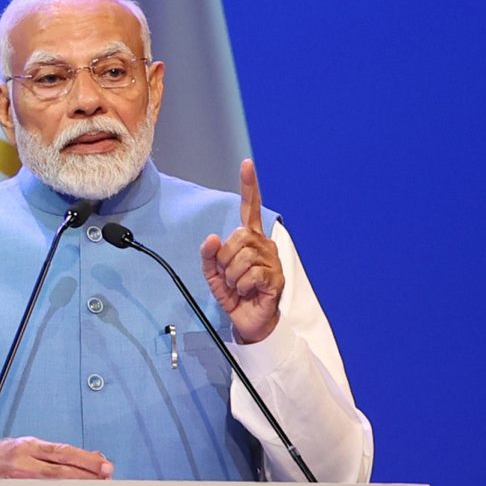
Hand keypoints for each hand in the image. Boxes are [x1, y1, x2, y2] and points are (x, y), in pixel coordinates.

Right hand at [0, 436, 113, 478]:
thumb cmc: (2, 456)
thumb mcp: (28, 447)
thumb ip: (54, 453)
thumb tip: (87, 458)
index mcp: (29, 447)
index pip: (63, 453)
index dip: (86, 459)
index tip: (104, 465)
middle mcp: (24, 462)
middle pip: (62, 470)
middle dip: (87, 475)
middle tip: (106, 478)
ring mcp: (19, 481)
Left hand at [200, 159, 283, 343]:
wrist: (248, 321)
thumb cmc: (235, 295)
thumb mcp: (213, 275)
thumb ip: (209, 256)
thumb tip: (211, 239)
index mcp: (250, 240)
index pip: (251, 208)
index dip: (249, 186)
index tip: (247, 164)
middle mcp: (264, 245)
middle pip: (238, 237)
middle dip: (225, 259)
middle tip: (229, 276)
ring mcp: (272, 261)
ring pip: (242, 257)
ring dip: (232, 276)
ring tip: (239, 286)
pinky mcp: (276, 278)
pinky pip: (251, 274)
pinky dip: (242, 286)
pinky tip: (248, 291)